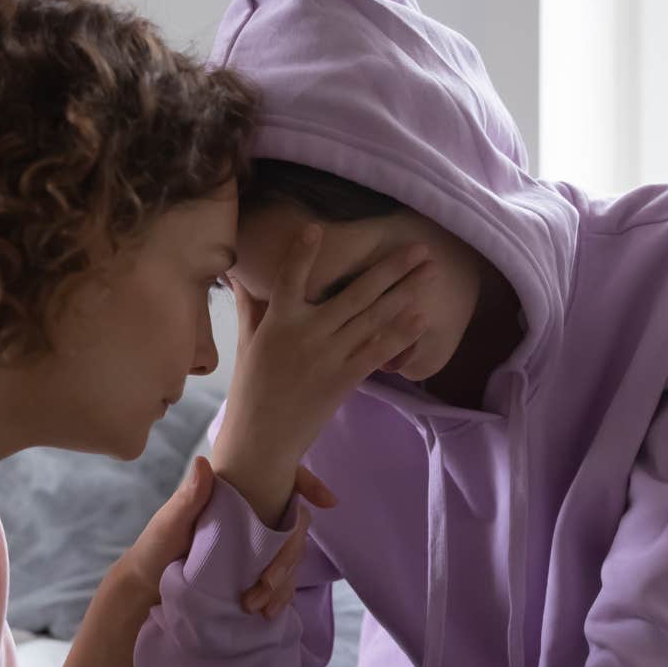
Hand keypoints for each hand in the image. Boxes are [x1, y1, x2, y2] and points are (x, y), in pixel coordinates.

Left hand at [116, 456, 339, 614]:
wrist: (148, 587)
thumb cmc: (157, 547)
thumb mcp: (170, 522)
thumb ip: (189, 497)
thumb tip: (203, 463)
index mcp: (238, 496)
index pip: (282, 482)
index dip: (309, 484)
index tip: (328, 501)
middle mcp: (254, 518)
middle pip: (292, 528)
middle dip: (288, 557)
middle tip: (266, 584)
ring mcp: (257, 547)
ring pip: (291, 557)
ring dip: (284, 582)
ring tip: (261, 607)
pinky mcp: (254, 573)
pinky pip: (281, 581)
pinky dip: (280, 596)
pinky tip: (271, 611)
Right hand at [213, 223, 430, 523]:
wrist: (262, 439)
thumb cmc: (251, 389)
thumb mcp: (247, 342)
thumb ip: (250, 305)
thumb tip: (239, 275)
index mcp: (278, 321)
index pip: (289, 278)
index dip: (302, 253)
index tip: (317, 228)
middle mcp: (306, 333)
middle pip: (355, 293)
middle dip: (390, 268)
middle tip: (419, 248)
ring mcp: (327, 356)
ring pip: (372, 317)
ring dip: (404, 292)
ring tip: (429, 272)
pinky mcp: (343, 379)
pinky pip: (376, 351)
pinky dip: (399, 334)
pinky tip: (421, 317)